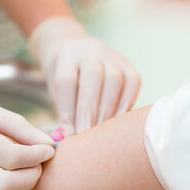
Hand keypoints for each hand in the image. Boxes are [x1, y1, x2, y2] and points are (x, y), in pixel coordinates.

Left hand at [29, 16, 140, 134]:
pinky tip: (118, 123)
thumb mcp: (56, 89)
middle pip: (92, 77)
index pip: (67, 80)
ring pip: (114, 80)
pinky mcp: (128, 64)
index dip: (68, 109)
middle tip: (86, 135)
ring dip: (108, 110)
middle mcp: (90, 50)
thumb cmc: (64, 79)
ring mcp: (111, 55)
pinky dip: (126, 105)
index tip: (69, 134)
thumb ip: (64, 109)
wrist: (76, 52)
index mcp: (67, 55)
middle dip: (89, 111)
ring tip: (102, 134)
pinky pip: (132, 83)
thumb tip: (70, 138)